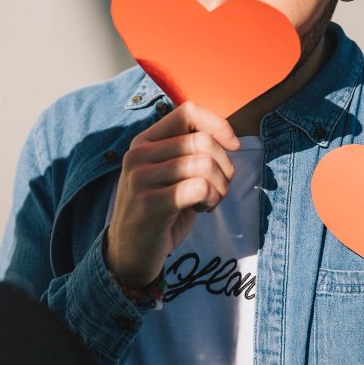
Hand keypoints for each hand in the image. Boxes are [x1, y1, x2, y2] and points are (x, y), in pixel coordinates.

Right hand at [106, 101, 239, 287]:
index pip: (188, 112)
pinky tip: (201, 209)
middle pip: (202, 141)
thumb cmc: (160, 211)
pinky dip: (211, 199)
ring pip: (204, 164)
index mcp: (144, 141)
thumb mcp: (169, 174)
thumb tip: (229, 139)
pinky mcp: (150, 204)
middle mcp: (138, 154)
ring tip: (209, 201)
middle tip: (219, 188)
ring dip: (219, 186)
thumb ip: (189, 152)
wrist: (129, 252)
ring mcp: (140, 179)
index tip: (233, 147)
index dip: (218, 125)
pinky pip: (199, 187)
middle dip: (224, 166)